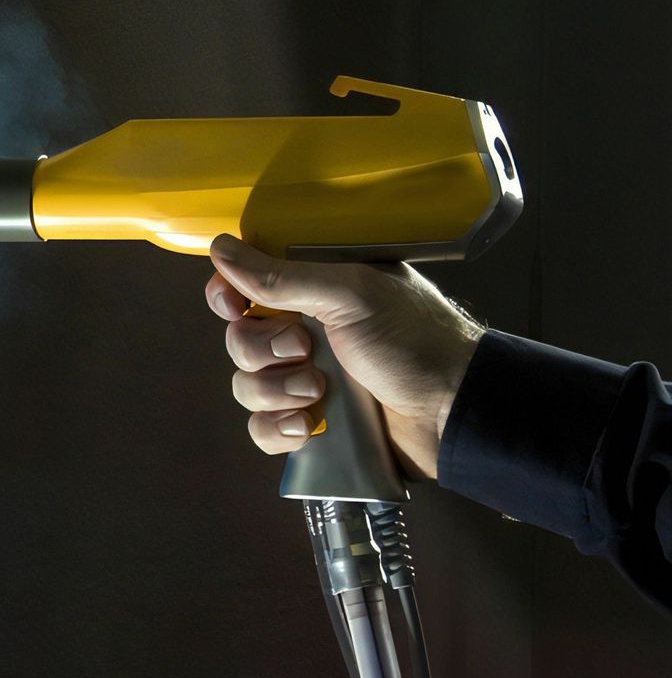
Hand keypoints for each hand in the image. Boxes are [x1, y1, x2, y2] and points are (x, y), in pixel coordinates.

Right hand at [203, 234, 484, 479]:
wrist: (456, 412)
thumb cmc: (415, 341)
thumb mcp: (351, 296)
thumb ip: (283, 277)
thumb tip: (220, 247)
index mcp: (315, 294)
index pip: (247, 287)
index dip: (229, 297)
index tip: (232, 305)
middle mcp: (305, 335)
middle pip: (239, 340)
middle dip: (262, 350)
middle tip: (305, 349)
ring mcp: (305, 382)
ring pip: (247, 386)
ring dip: (275, 391)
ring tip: (319, 393)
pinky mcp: (311, 426)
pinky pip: (262, 429)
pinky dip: (276, 430)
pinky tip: (306, 429)